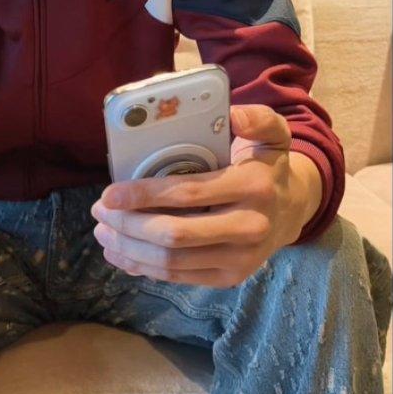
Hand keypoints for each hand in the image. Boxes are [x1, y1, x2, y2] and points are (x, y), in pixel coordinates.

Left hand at [91, 106, 323, 288]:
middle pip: (174, 234)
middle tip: (99, 211)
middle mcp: (250, 228)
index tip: (109, 193)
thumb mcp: (273, 134)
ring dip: (129, 248)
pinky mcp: (229, 279)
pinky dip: (143, 267)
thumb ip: (258, 118)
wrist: (293, 210)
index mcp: (254, 188)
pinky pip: (178, 277)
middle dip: (128, 225)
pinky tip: (121, 253)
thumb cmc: (268, 167)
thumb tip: (232, 114)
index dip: (144, 195)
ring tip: (103, 231)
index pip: (188, 194)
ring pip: (172, 261)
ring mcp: (241, 259)